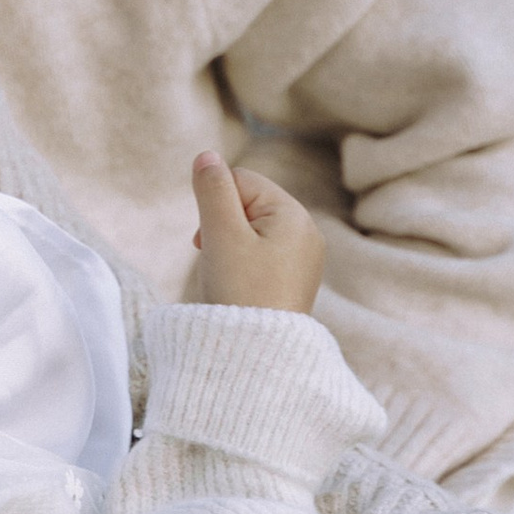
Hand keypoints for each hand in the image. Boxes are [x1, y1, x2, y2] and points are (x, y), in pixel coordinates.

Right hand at [186, 155, 325, 314]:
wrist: (257, 357)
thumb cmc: (240, 293)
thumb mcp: (220, 234)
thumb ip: (212, 190)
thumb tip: (207, 155)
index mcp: (293, 215)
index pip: (241, 181)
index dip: (214, 205)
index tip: (206, 240)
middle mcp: (306, 232)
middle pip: (247, 205)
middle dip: (222, 227)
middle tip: (216, 260)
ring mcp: (303, 259)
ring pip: (251, 232)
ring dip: (228, 248)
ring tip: (227, 279)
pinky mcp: (294, 282)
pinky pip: (261, 257)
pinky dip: (242, 267)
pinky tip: (238, 290)